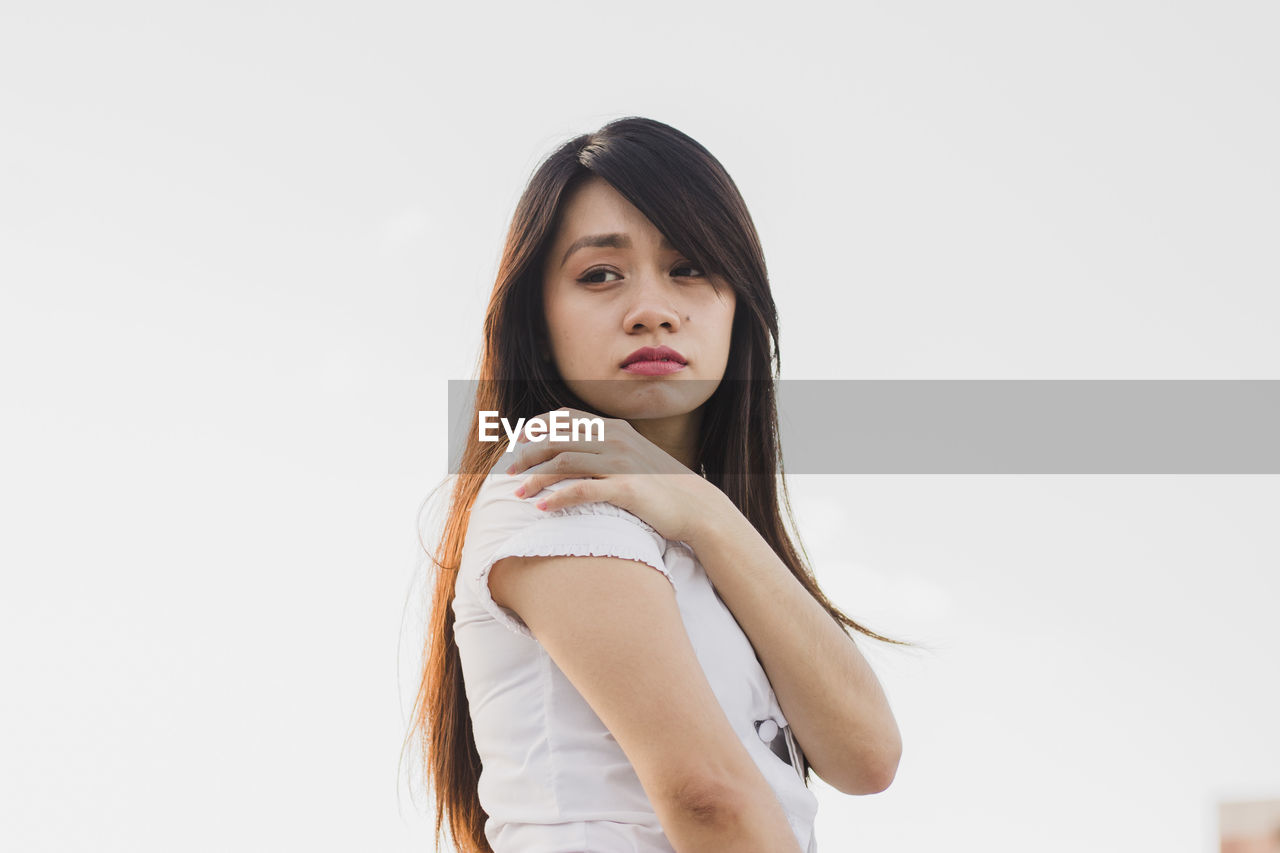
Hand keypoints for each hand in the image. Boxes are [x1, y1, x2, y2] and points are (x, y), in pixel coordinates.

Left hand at [503, 407, 720, 543]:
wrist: (696, 506)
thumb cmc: (662, 485)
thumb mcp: (634, 456)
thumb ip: (607, 448)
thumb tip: (575, 451)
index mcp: (614, 429)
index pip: (565, 419)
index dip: (536, 427)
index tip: (516, 441)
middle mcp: (615, 440)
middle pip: (557, 439)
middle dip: (527, 454)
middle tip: (508, 472)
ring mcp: (621, 463)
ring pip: (564, 462)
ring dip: (535, 478)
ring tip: (518, 493)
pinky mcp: (626, 489)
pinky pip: (582, 490)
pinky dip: (557, 498)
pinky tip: (542, 509)